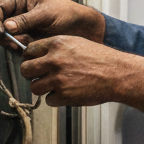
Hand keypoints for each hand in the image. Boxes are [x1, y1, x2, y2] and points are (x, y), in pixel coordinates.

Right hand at [0, 0, 104, 49]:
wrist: (82, 27)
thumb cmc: (68, 13)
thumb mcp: (46, 14)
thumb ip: (26, 20)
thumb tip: (7, 26)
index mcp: (21, 0)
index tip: (1, 32)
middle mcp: (19, 13)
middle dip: (3, 36)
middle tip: (13, 43)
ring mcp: (22, 27)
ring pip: (6, 37)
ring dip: (12, 43)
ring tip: (25, 45)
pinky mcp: (27, 38)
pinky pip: (16, 45)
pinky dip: (20, 49)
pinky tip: (29, 48)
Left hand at [20, 36, 143, 112]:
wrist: (117, 74)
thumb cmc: (102, 59)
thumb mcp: (77, 43)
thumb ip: (58, 48)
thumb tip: (41, 55)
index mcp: (57, 44)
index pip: (29, 50)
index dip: (31, 58)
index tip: (35, 62)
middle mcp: (54, 60)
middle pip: (25, 69)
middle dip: (31, 74)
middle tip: (40, 76)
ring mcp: (58, 79)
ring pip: (34, 87)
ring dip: (42, 88)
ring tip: (55, 86)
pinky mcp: (63, 95)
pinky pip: (49, 100)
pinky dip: (56, 99)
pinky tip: (67, 94)